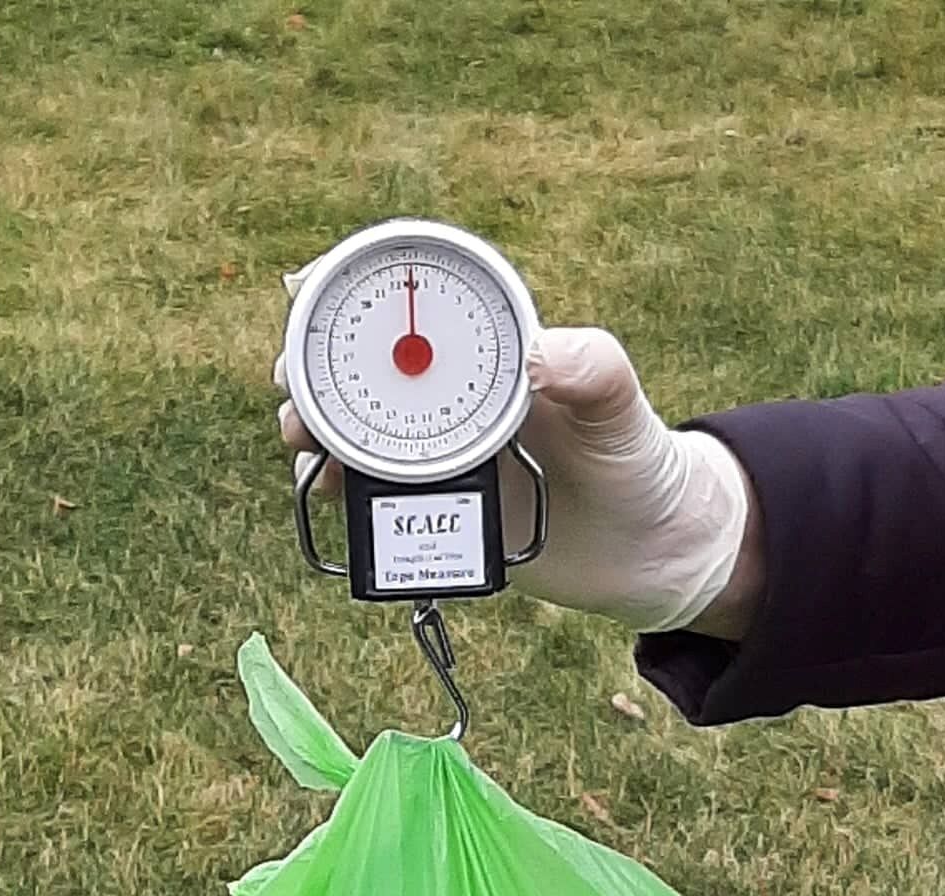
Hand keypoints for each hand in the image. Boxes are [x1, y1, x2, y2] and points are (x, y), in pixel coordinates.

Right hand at [275, 267, 754, 634]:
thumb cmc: (645, 464)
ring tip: (301, 442)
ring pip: (360, 435)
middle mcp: (459, 401)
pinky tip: (326, 492)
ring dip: (317, 432)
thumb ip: (594, 372)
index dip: (356, 289)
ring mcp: (444, 459)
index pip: (419, 303)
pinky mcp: (441, 514)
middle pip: (367, 370)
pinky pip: (377, 500)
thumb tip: (542, 353)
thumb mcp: (624, 411)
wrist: (653, 556)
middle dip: (316, 368)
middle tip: (291, 381)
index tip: (309, 291)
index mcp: (496, 355)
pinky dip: (342, 493)